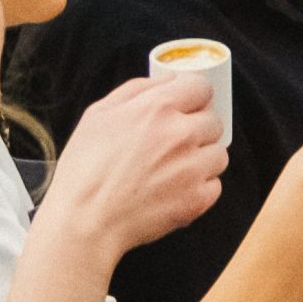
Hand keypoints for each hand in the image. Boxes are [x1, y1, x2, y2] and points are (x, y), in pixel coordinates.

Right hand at [45, 76, 226, 256]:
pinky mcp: (198, 198)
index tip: (187, 107)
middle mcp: (181, 134)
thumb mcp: (99, 114)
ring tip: (171, 170)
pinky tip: (172, 191)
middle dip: (197, 129)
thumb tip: (168, 79)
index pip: (201, 87)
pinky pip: (214, 185)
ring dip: (201, 159)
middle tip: (172, 144)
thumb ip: (138, 90)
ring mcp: (193, 168)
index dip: (193, 97)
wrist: (84, 222)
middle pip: (214, 121)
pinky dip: (199, 188)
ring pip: (218, 153)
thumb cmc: (85, 169)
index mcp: (157, 108)